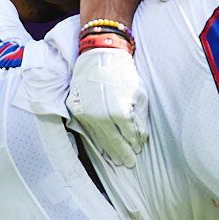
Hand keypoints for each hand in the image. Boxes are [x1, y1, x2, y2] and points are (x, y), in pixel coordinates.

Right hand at [67, 41, 147, 167]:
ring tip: (117, 160)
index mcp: (119, 112)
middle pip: (114, 141)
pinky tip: (102, 148)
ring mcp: (86, 114)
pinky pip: (88, 130)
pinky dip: (96, 139)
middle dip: (124, 153)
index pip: (129, 135)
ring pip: (99, 138)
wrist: (99, 56)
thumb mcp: (139, 94)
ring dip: (109, 150)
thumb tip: (141, 138)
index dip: (134, 143)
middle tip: (130, 164)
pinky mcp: (77, 110)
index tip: (139, 149)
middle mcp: (100, 116)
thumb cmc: (123, 73)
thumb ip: (140, 118)